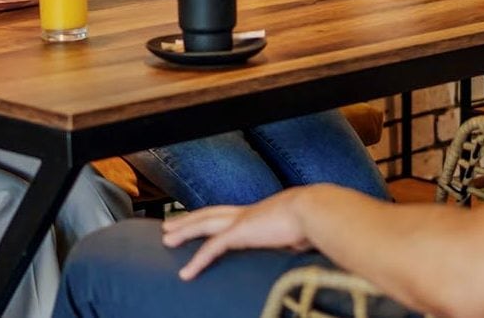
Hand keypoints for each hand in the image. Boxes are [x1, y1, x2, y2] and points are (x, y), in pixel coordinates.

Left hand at [162, 191, 310, 280]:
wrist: (315, 210)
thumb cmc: (315, 221)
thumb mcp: (300, 231)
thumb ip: (292, 240)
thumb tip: (299, 247)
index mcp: (259, 213)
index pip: (228, 213)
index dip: (212, 216)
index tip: (200, 219)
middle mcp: (247, 213)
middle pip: (209, 213)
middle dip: (188, 219)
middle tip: (169, 225)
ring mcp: (241, 220)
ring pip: (203, 224)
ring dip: (183, 231)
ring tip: (167, 240)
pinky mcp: (240, 233)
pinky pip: (211, 249)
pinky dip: (197, 261)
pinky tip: (186, 273)